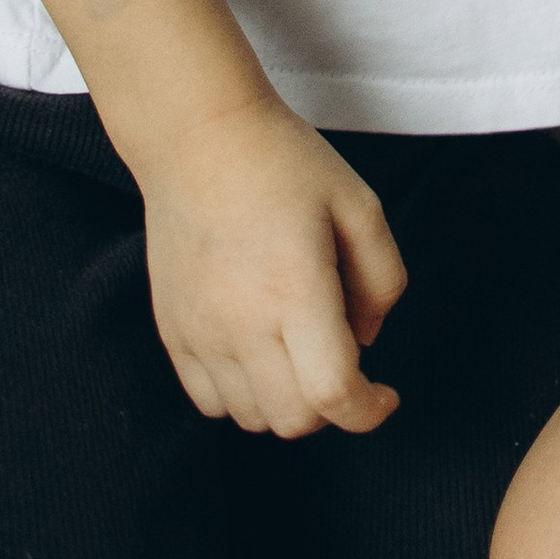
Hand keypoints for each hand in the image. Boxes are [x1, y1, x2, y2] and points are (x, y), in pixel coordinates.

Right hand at [135, 89, 407, 438]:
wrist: (199, 138)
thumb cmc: (287, 164)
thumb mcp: (361, 205)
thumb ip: (383, 280)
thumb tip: (366, 341)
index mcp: (295, 290)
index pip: (332, 394)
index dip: (368, 411)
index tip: (386, 395)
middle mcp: (241, 324)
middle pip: (294, 419)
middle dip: (333, 404)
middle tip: (343, 353)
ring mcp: (199, 333)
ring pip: (251, 418)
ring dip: (288, 402)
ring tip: (300, 345)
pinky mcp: (173, 333)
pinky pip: (210, 401)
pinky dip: (244, 396)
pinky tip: (261, 350)